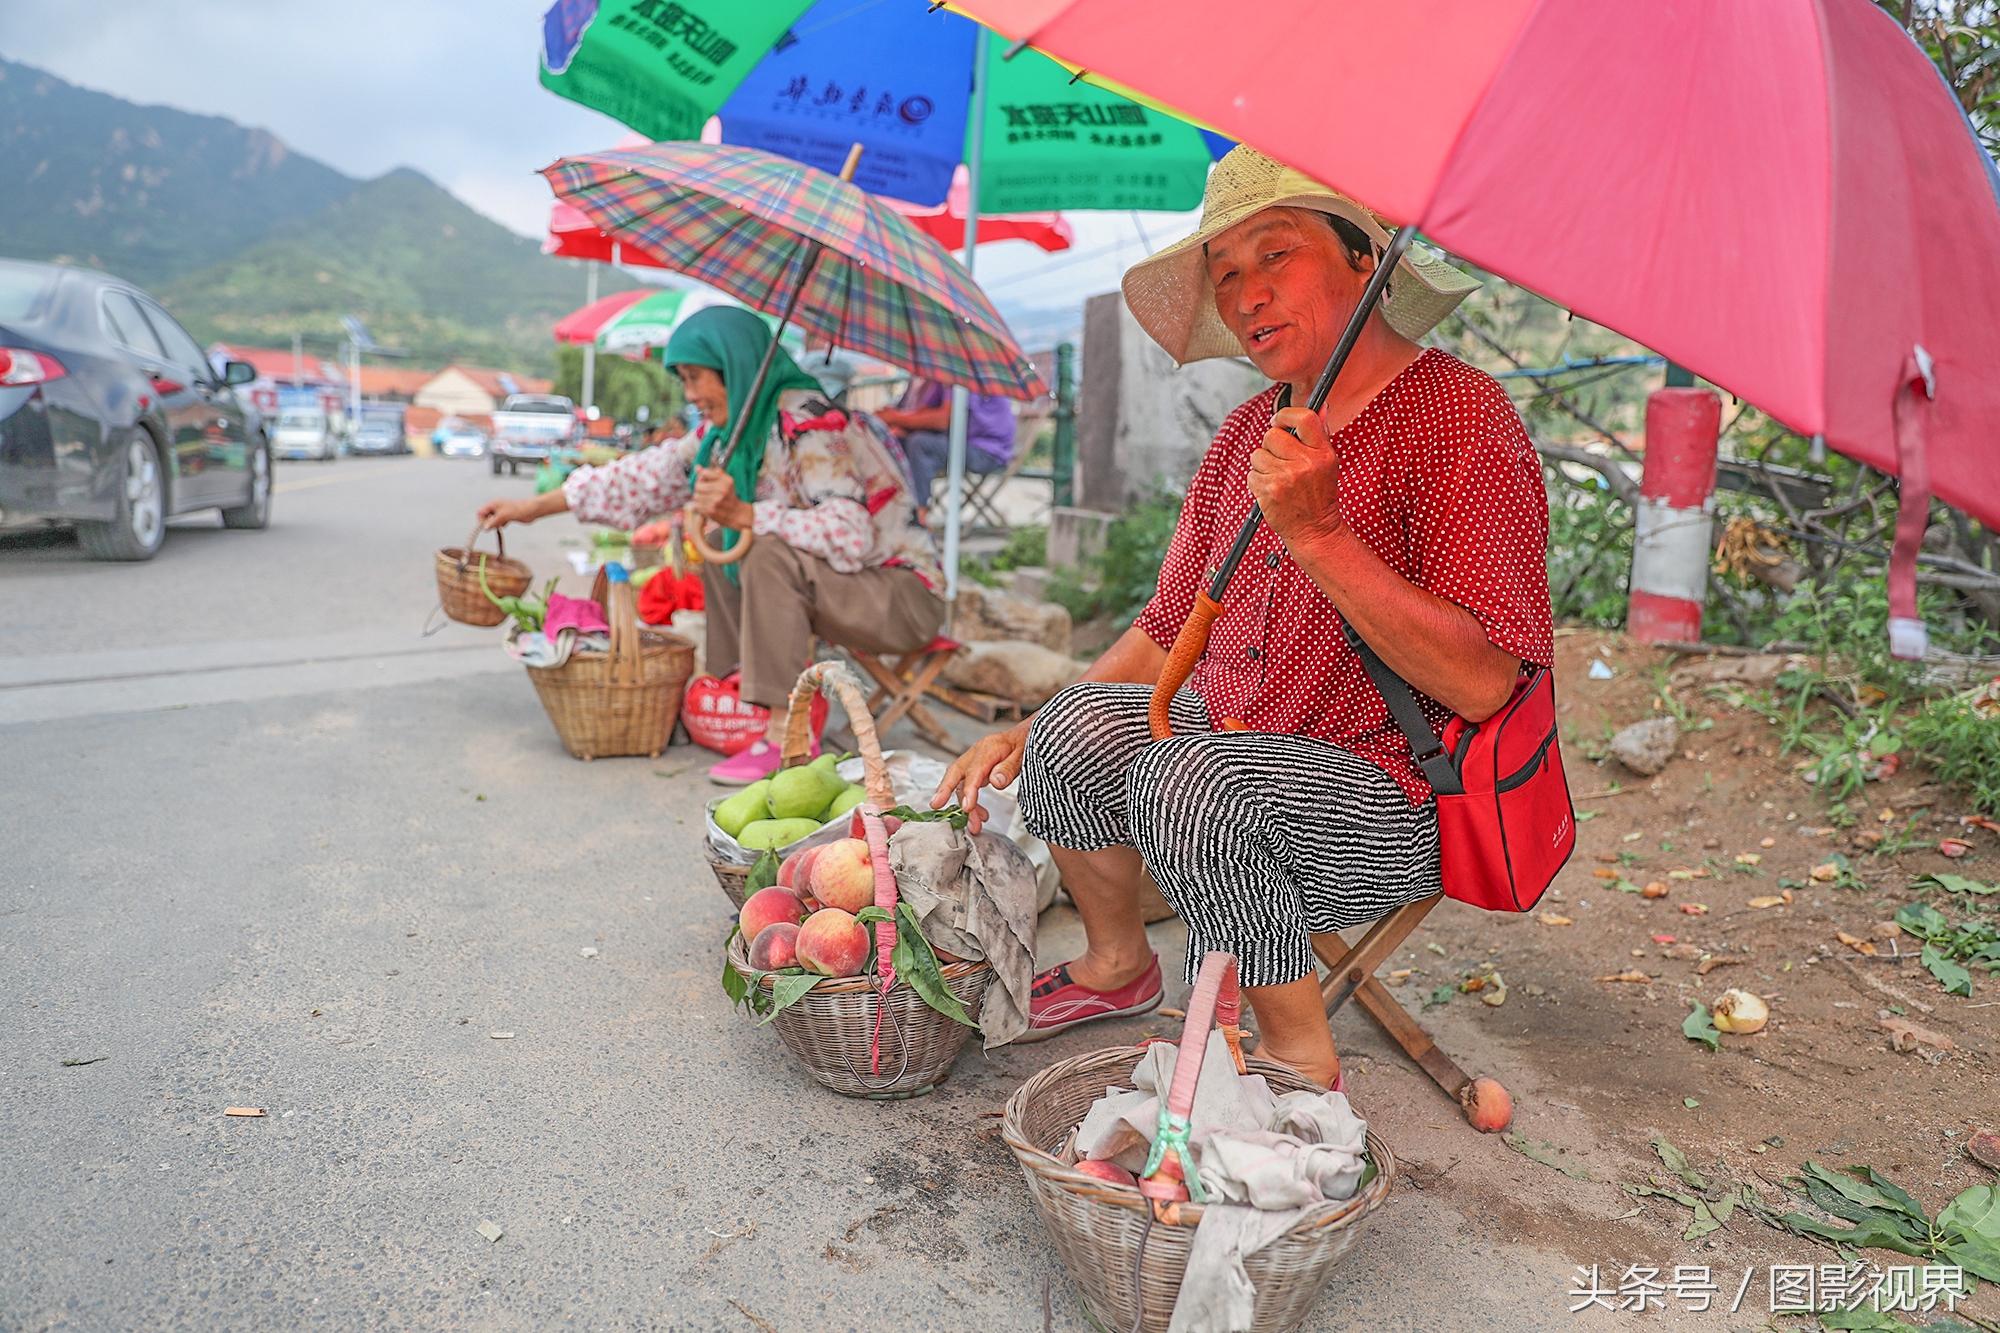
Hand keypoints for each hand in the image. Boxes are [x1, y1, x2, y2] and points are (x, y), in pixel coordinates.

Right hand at [478, 496, 543, 529]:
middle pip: (485, 516)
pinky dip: (501, 524)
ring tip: (501, 524)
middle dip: (488, 523)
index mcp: (493, 504)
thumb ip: (494, 522)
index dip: (481, 520)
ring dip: (495, 524)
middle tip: (495, 526)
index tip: (487, 526)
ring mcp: (501, 512)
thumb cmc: (518, 510)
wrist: (532, 510)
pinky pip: (499, 522)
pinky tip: (506, 524)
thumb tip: (485, 528)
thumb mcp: (504, 516)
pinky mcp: (507, 516)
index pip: (480, 512)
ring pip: (492, 520)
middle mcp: (496, 507)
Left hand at [692, 466, 752, 529]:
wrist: (736, 513)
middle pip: (698, 485)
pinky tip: (706, 505)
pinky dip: (699, 506)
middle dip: (699, 488)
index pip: (704, 473)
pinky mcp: (711, 511)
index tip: (704, 480)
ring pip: (696, 496)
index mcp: (726, 481)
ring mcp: (716, 501)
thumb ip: (711, 472)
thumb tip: (697, 467)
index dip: (701, 477)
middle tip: (704, 491)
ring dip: (699, 498)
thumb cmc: (729, 496)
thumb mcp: (725, 481)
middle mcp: (722, 490)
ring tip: (706, 499)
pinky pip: (697, 506)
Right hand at [931, 721, 1030, 835]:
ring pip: (961, 782)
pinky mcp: (976, 768)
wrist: (1027, 734)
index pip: (975, 771)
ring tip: (974, 825)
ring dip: (965, 804)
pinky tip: (979, 814)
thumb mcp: (1024, 754)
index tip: (967, 808)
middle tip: (936, 806)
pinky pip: (967, 784)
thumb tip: (995, 782)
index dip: (969, 790)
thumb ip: (1009, 768)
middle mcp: (977, 753)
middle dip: (944, 789)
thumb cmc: (1026, 743)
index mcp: (989, 748)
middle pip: (956, 771)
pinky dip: (970, 800)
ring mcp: (974, 760)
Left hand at [1248, 405, 1345, 546]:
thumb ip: (1321, 434)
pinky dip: (1257, 482)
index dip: (1285, 415)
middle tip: (1279, 460)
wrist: (1315, 530)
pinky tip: (1272, 491)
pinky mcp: (1269, 491)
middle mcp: (1306, 463)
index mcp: (1322, 453)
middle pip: (1272, 435)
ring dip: (1263, 466)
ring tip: (1278, 479)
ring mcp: (1286, 477)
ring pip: (1258, 455)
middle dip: (1270, 446)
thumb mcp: (1328, 463)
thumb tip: (1322, 406)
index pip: (1304, 418)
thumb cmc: (1319, 495)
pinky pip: (1251, 474)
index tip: (1278, 421)